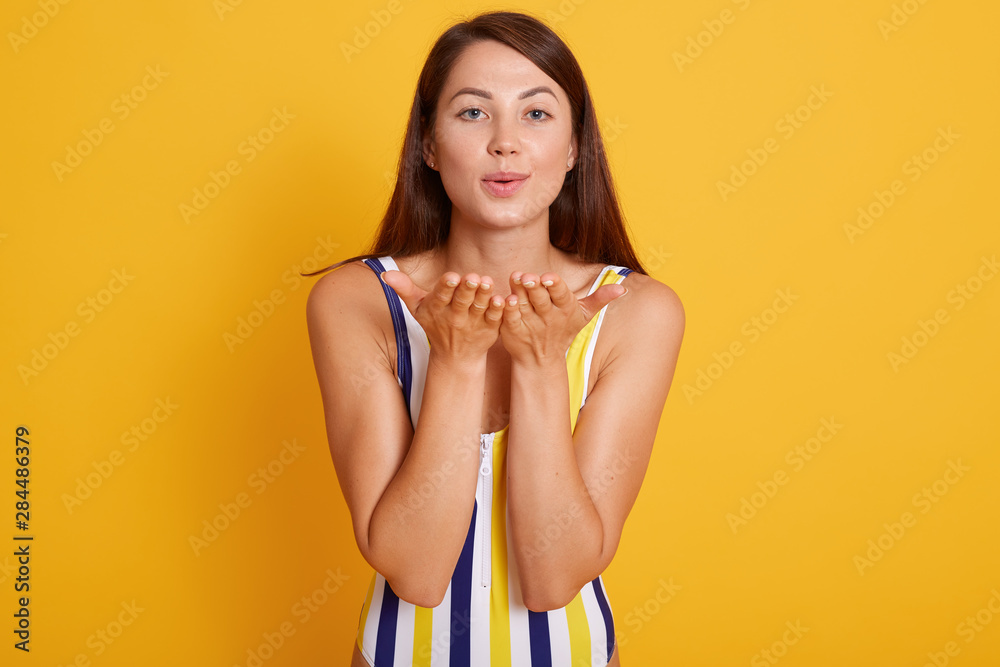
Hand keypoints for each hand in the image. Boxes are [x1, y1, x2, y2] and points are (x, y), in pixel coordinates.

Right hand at [381, 269, 503, 365]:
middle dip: (466, 289)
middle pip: (461, 301)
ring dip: (484, 296)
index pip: (440, 297)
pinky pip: (495, 319)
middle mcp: (455, 317)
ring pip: (479, 308)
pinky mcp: (490, 329)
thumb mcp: (417, 308)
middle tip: (473, 277)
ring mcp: (473, 324)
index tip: (451, 277)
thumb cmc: (435, 324)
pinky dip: (499, 310)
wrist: (455, 356)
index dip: (446, 287)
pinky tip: (503, 299)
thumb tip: (384, 273)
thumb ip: (404, 289)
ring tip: (487, 282)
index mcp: (437, 309)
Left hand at [499, 271, 626, 365]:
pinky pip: (512, 319)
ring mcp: (531, 324)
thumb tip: (623, 288)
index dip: (554, 286)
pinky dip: (508, 310)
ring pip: (525, 305)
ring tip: (515, 278)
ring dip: (519, 292)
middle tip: (528, 276)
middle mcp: (549, 317)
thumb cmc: (564, 330)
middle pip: (541, 299)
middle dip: (535, 287)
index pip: (561, 294)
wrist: (542, 360)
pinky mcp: (515, 330)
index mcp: (565, 309)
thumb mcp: (584, 316)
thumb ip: (600, 299)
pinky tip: (505, 299)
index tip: (548, 277)